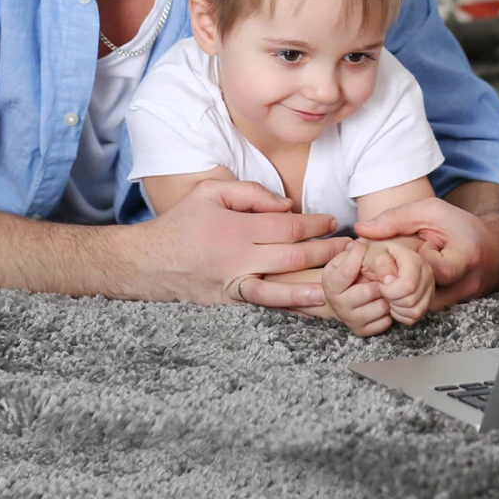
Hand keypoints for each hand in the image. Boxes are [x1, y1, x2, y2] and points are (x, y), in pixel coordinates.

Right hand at [138, 178, 349, 307]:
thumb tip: (285, 204)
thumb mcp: (210, 191)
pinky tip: (312, 306)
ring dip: (315, 283)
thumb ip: (249, 192)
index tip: (333, 221)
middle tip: (351, 248)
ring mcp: (234, 283)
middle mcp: (238, 257)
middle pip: (293, 256)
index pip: (287, 225)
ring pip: (282, 286)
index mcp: (236, 227)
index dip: (315, 223)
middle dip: (326, 252)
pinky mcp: (230, 300)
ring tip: (340, 280)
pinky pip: (265, 304)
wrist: (147, 261)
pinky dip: (290, 305)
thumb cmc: (181, 222)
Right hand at [322, 242, 393, 336]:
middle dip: (380, 281)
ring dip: (386, 297)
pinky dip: (389, 312)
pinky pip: (385, 322)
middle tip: (380, 276)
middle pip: (370, 291)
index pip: (349, 270)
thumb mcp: (353, 254)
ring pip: (381, 307)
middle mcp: (337, 303)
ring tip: (382, 289)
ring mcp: (349, 319)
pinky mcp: (362, 331)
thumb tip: (362, 245)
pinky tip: (382, 301)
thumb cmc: (354, 269)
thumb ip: (359, 249)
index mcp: (330, 282)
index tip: (367, 251)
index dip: (362, 259)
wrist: (351, 292)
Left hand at [353, 193, 498, 309]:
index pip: (435, 270)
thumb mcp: (431, 212)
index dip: (418, 261)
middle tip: (387, 269)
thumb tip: (361, 229)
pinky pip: (423, 310)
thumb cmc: (460, 226)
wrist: (493, 248)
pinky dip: (408, 299)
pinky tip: (402, 283)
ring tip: (393, 275)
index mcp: (466, 256)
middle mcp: (466, 284)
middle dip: (399, 282)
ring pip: (419, 308)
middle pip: (423, 295)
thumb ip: (397, 219)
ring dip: (400, 294)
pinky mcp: (453, 308)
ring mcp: (460, 300)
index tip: (416, 249)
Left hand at [362, 237, 435, 325]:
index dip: (390, 291)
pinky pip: (416, 316)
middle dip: (392, 300)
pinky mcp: (428, 300)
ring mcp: (429, 287)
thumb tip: (390, 279)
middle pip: (411, 300)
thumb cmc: (377, 259)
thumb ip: (380, 263)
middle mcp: (427, 273)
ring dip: (397, 308)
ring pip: (415, 310)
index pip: (408, 285)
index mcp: (415, 260)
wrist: (383, 263)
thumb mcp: (372, 256)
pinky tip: (394, 303)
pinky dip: (402, 314)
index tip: (381, 286)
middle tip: (384, 291)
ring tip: (389, 297)